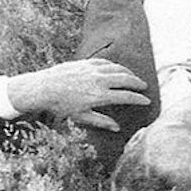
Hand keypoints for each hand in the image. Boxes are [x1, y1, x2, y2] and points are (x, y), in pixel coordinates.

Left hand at [7, 58, 150, 130]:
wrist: (43, 88)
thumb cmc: (61, 105)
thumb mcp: (81, 117)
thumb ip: (101, 121)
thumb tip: (117, 128)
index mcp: (100, 96)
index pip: (126, 96)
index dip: (139, 99)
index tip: (146, 101)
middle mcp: (99, 81)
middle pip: (126, 79)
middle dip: (138, 83)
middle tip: (144, 86)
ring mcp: (93, 70)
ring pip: (118, 69)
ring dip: (129, 73)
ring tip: (134, 77)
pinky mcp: (87, 63)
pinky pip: (107, 62)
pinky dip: (115, 66)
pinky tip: (118, 69)